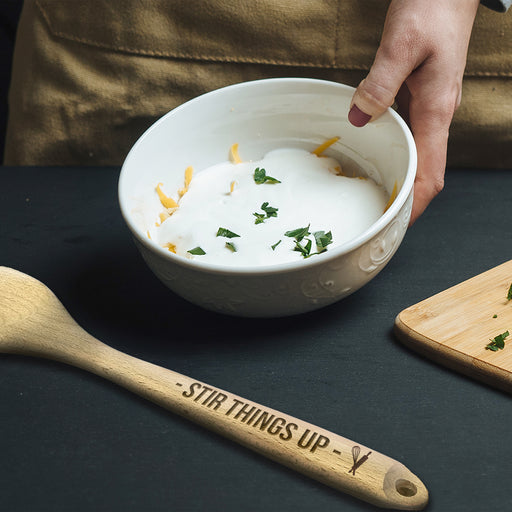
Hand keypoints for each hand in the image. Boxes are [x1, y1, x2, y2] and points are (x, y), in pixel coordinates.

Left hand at [348, 0, 479, 223]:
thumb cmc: (431, 8)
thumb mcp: (401, 43)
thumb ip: (380, 83)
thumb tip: (359, 117)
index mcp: (437, 109)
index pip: (431, 173)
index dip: (416, 203)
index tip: (397, 225)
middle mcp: (437, 115)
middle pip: (427, 173)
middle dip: (407, 202)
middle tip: (379, 220)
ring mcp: (431, 108)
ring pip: (419, 157)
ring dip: (402, 181)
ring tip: (376, 199)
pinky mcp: (421, 99)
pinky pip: (410, 137)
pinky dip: (397, 155)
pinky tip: (378, 158)